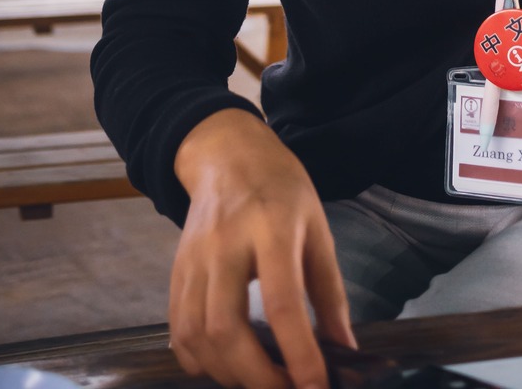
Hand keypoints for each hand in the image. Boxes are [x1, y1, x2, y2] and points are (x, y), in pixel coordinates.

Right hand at [169, 110, 355, 388]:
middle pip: (226, 327)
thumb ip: (330, 291)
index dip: (299, 353)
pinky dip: (198, 360)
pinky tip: (224, 366)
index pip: (282, 301)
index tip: (316, 387)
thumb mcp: (318, 227)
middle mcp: (225, 245)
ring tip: (259, 381)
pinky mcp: (176, 271)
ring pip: (195, 334)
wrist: (229, 155)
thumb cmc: (282, 189)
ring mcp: (194, 260)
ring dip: (227, 373)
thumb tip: (345, 349)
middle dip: (256, 376)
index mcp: (271, 228)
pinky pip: (178, 330)